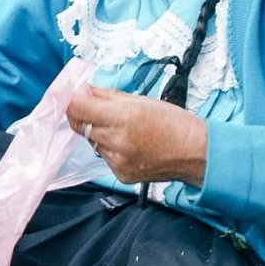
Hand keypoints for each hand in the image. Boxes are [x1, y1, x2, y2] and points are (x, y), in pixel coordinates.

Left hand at [66, 85, 207, 187]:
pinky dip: (109, 148)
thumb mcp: (141, 100)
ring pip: (92, 142)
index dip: (70, 100)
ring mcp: (117, 161)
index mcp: (123, 117)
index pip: (80, 109)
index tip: (70, 95)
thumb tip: (85, 90)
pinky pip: (104, 157)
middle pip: (82, 126)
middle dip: (84, 115)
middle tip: (94, 107)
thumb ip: (109, 96)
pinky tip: (128, 144)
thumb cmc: (172, 122)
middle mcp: (117, 141)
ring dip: (98, 132)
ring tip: (120, 128)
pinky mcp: (121, 174)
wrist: (194, 153)